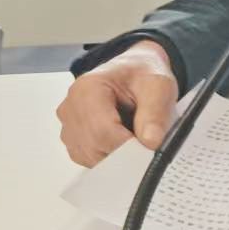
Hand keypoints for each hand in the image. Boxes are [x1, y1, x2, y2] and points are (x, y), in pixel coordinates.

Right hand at [56, 41, 178, 166]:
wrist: (134, 70)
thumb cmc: (142, 74)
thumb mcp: (159, 85)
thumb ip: (156, 112)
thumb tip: (150, 142)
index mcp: (89, 88)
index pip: (102, 132)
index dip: (128, 145)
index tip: (148, 146)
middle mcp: (71, 106)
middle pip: (93, 148)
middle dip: (123, 153)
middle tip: (144, 141)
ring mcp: (69, 122)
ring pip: (89, 157)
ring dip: (114, 156)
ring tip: (131, 136)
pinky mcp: (72, 136)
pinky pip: (87, 159)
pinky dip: (106, 156)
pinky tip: (119, 140)